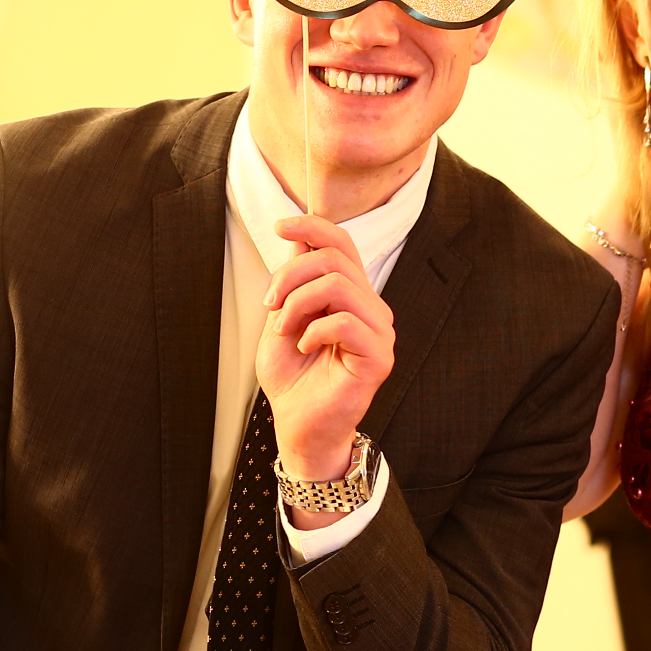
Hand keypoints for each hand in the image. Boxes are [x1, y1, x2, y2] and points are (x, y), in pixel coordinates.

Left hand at [258, 214, 395, 497]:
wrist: (297, 424)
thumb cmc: (292, 378)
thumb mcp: (282, 319)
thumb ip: (294, 282)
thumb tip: (299, 239)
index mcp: (351, 295)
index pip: (342, 244)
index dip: (312, 226)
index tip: (279, 228)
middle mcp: (370, 307)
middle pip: (334, 258)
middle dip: (290, 275)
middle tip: (270, 306)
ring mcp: (379, 331)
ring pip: (337, 285)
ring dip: (297, 303)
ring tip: (284, 330)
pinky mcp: (379, 356)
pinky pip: (345, 322)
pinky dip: (313, 330)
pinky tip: (304, 347)